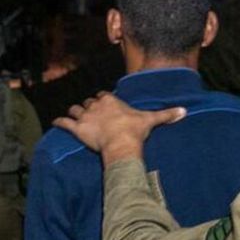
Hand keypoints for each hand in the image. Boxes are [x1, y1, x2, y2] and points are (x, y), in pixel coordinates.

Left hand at [53, 91, 185, 165]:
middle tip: (90, 113)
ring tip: (73, 116)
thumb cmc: (134, 130)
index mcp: (111, 100)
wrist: (121, 143)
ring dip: (74, 113)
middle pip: (88, 102)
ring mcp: (85, 117)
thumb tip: (184, 111)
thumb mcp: (151, 120)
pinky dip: (59, 123)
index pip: (103, 95)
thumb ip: (166, 114)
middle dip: (88, 107)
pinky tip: (55, 123)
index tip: (104, 104)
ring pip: (75, 110)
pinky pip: (64, 123)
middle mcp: (96, 105)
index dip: (102, 100)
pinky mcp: (77, 129)